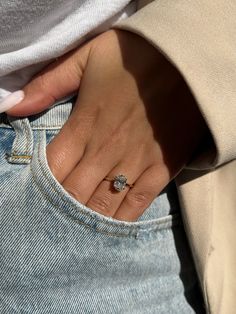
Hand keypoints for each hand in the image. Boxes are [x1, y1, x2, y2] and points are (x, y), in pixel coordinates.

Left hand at [7, 30, 207, 221]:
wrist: (185, 59)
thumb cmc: (134, 56)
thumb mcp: (86, 57)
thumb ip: (48, 83)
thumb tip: (11, 107)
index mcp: (85, 124)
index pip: (52, 168)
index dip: (39, 187)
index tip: (31, 198)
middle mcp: (106, 149)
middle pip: (73, 192)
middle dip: (58, 209)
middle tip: (49, 222)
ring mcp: (136, 161)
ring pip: (102, 203)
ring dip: (85, 219)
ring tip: (73, 232)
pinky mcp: (161, 168)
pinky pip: (138, 203)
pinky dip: (121, 219)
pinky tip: (109, 228)